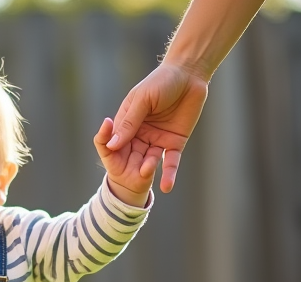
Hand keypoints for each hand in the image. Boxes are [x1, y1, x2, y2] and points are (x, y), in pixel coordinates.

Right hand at [106, 62, 208, 192]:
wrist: (190, 74)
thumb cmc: (162, 81)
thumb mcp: (143, 100)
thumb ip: (129, 123)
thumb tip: (112, 144)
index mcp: (128, 121)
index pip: (116, 140)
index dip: (113, 150)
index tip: (111, 158)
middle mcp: (141, 133)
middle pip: (132, 154)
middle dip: (131, 164)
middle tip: (130, 172)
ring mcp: (158, 139)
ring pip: (150, 159)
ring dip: (148, 168)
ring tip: (145, 174)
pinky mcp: (175, 143)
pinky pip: (170, 161)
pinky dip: (168, 174)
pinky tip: (166, 187)